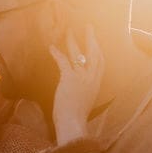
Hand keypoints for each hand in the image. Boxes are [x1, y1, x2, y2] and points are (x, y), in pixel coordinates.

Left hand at [49, 24, 104, 145]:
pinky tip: (51, 47)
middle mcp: (91, 79)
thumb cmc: (76, 120)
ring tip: (69, 31)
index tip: (96, 42)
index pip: (100, 64)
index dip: (98, 51)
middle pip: (94, 53)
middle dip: (91, 39)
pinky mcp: (70, 78)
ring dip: (73, 41)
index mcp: (96, 86)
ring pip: (79, 53)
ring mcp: (82, 78)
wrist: (74, 125)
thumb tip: (78, 93)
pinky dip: (57, 53)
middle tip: (89, 27)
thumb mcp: (84, 105)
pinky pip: (63, 61)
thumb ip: (83, 95)